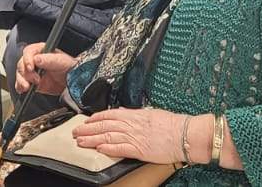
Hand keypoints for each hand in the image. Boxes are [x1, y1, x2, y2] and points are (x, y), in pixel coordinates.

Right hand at [13, 43, 76, 95]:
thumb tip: (37, 59)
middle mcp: (34, 60)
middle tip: (36, 80)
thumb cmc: (68, 67)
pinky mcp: (31, 82)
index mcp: (41, 51)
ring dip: (21, 81)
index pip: (28, 52)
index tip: (31, 68)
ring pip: (20, 74)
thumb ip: (49, 60)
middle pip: (22, 64)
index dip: (27, 59)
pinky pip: (21, 83)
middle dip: (26, 73)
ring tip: (27, 87)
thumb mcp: (61, 61)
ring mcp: (32, 71)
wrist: (73, 81)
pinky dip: (20, 87)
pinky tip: (23, 89)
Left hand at [72, 108, 191, 164]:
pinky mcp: (140, 150)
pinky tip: (98, 149)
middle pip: (104, 126)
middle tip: (76, 132)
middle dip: (88, 129)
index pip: (109, 114)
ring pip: (108, 137)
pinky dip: (108, 148)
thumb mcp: (151, 113)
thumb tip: (123, 111)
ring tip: (80, 142)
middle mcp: (132, 125)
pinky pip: (120, 149)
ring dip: (92, 139)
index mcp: (135, 115)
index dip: (95, 118)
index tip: (86, 121)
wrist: (185, 134)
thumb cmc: (172, 124)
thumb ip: (135, 113)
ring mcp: (135, 137)